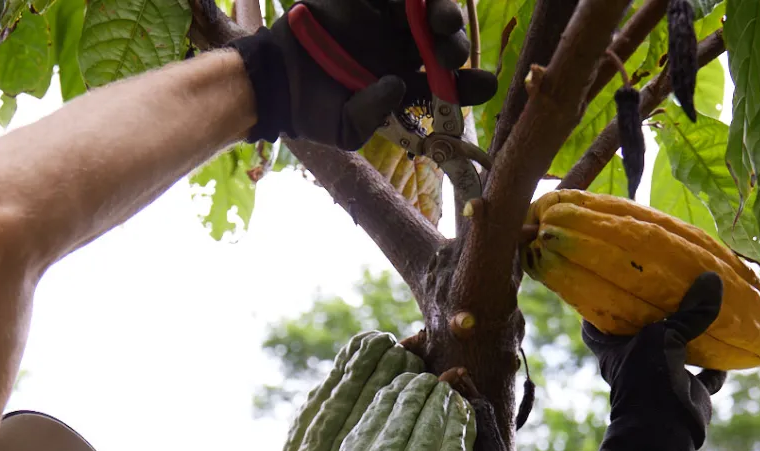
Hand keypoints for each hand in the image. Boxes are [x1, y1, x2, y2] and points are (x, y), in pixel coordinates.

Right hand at [234, 0, 497, 148]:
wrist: (272, 82)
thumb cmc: (312, 112)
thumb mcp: (346, 128)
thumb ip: (372, 112)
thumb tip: (398, 85)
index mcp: (408, 83)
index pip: (447, 83)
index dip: (471, 84)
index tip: (487, 84)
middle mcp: (403, 50)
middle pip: (442, 42)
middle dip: (454, 44)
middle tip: (450, 50)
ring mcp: (385, 22)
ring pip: (424, 10)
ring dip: (440, 11)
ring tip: (441, 20)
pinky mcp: (363, 0)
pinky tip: (415, 1)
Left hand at [581, 273, 726, 450]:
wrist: (664, 430)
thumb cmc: (648, 378)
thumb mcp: (664, 337)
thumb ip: (689, 311)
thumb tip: (712, 279)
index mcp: (614, 348)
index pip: (595, 326)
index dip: (598, 307)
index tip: (607, 284)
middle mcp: (635, 360)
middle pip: (644, 331)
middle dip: (657, 312)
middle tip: (669, 283)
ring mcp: (660, 376)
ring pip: (679, 349)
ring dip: (694, 334)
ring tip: (707, 305)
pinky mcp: (686, 390)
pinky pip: (706, 374)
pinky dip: (718, 364)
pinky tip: (730, 346)